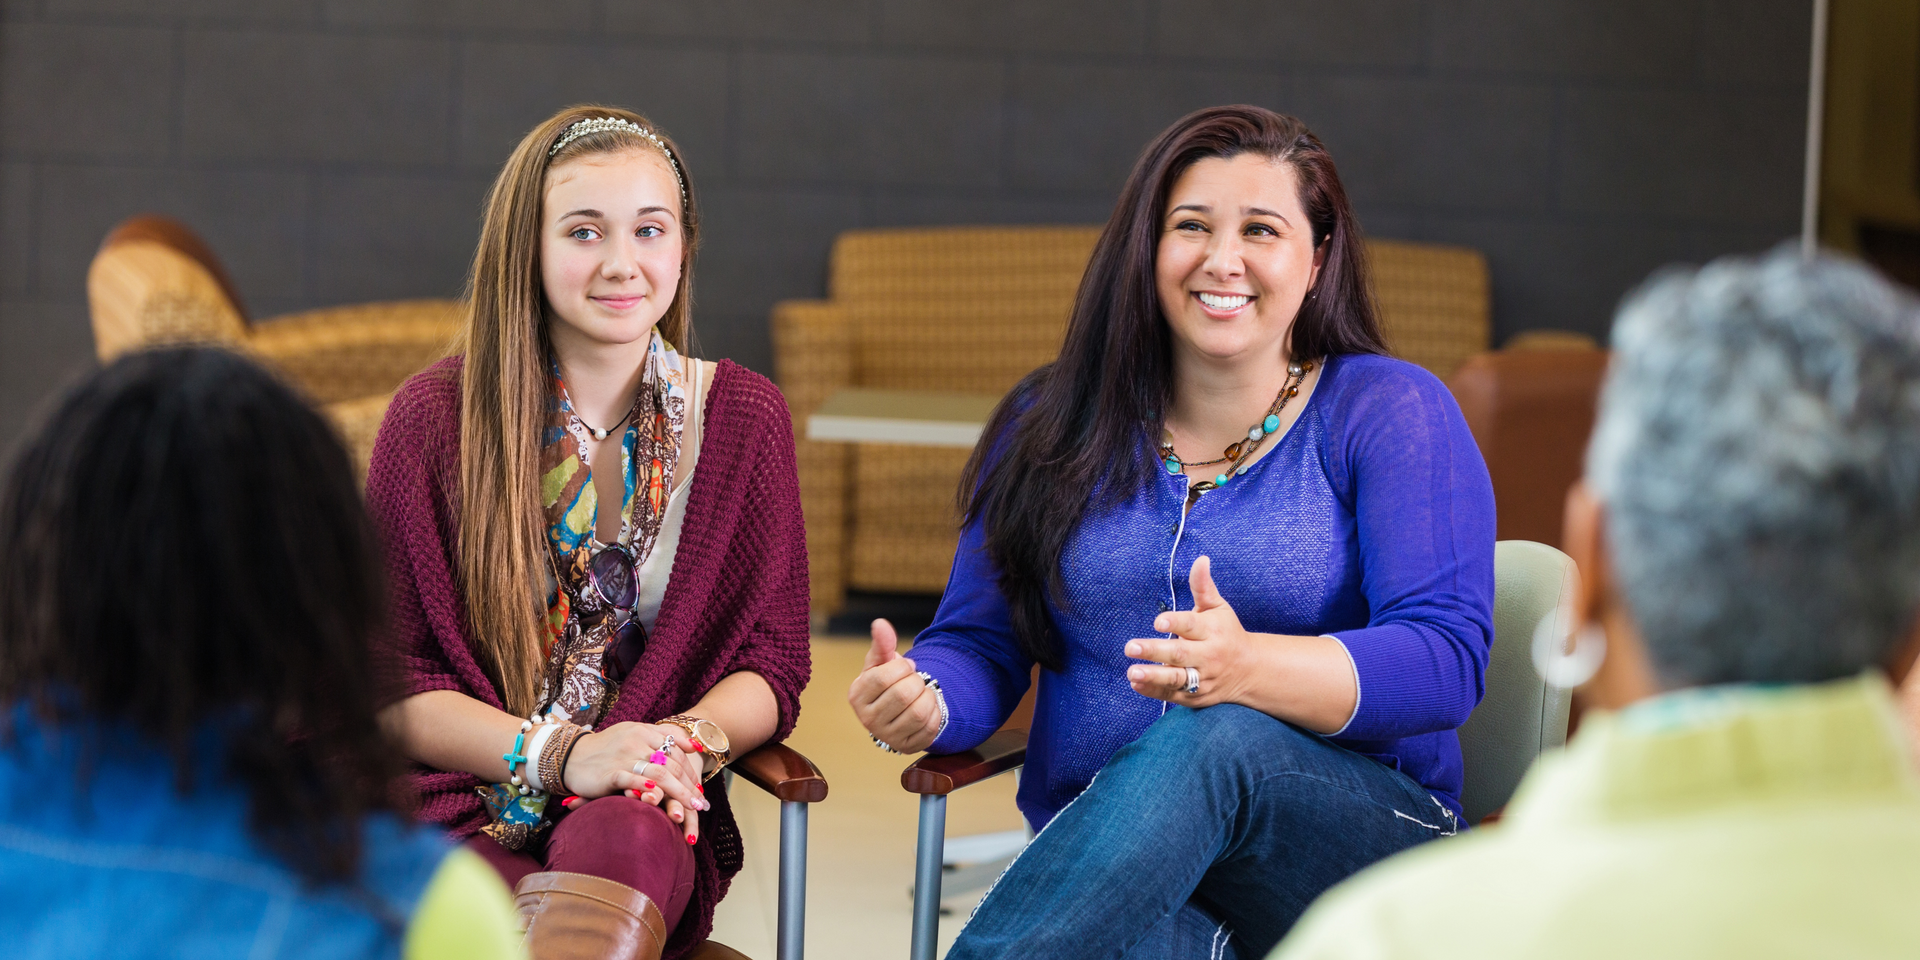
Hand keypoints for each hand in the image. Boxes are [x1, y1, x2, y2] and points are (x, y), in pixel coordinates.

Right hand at [560, 721, 707, 843]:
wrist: (570, 754)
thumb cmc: (607, 747)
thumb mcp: (634, 733)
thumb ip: (662, 737)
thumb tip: (694, 745)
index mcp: (644, 730)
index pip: (676, 750)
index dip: (690, 770)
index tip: (699, 787)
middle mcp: (637, 741)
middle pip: (672, 764)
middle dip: (690, 785)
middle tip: (702, 802)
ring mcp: (624, 756)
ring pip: (660, 774)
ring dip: (680, 792)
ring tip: (693, 806)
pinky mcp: (612, 773)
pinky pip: (634, 781)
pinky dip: (650, 790)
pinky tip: (662, 800)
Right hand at [847, 618, 942, 753]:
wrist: (898, 709)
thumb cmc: (887, 681)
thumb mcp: (882, 662)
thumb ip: (882, 643)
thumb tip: (880, 623)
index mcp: (857, 696)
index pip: (882, 677)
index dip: (901, 667)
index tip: (906, 666)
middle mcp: (867, 720)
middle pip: (902, 695)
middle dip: (916, 681)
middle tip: (915, 680)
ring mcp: (887, 736)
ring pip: (918, 712)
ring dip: (927, 696)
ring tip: (922, 692)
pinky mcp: (907, 746)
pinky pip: (929, 727)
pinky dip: (934, 712)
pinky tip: (927, 707)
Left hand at [1125, 556, 1255, 706]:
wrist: (1249, 670)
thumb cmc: (1226, 632)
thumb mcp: (1218, 608)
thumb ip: (1203, 586)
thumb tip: (1201, 559)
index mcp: (1212, 631)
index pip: (1192, 626)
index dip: (1175, 623)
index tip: (1157, 621)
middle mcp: (1208, 656)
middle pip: (1180, 654)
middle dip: (1155, 651)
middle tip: (1130, 647)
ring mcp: (1202, 678)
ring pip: (1177, 679)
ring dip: (1153, 677)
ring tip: (1132, 672)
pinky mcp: (1195, 697)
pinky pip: (1173, 695)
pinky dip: (1154, 691)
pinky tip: (1136, 683)